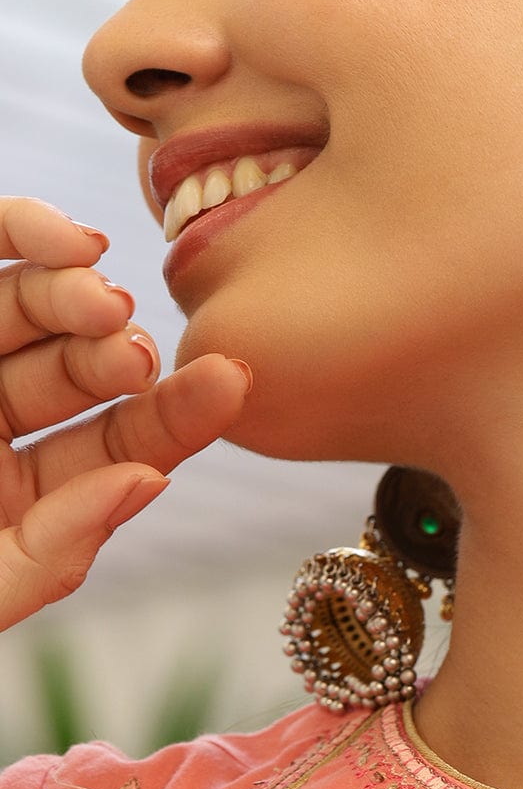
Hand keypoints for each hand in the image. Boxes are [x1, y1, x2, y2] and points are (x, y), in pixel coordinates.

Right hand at [0, 197, 251, 629]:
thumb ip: (52, 553)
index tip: (235, 379)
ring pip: (30, 309)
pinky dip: (19, 235)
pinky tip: (67, 239)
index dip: (181, 411)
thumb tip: (146, 482)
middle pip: (84, 366)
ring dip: (75, 293)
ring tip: (99, 294)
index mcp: (29, 494)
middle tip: (136, 344)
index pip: (128, 442)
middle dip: (120, 347)